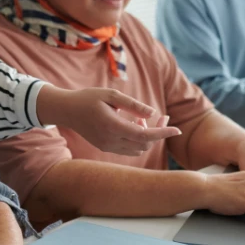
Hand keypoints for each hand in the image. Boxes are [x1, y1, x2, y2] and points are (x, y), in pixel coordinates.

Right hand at [37, 86, 180, 155]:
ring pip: (138, 148)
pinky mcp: (106, 148)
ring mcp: (108, 147)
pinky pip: (129, 149)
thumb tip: (152, 113)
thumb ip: (133, 105)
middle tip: (163, 116)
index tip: (177, 130)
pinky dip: (137, 139)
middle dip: (158, 131)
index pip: (145, 135)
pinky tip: (134, 124)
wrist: (67, 111)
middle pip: (144, 143)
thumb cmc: (88, 98)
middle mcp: (111, 140)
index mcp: (112, 126)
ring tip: (142, 118)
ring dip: (147, 136)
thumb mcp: (111, 95)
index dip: (163, 133)